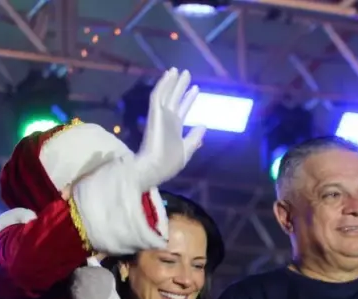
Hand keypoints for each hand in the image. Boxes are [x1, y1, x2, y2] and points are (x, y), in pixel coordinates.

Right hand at [134, 68, 205, 190]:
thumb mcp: (186, 151)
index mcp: (175, 128)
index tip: (195, 89)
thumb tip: (204, 125)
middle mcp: (168, 119)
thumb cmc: (169, 164)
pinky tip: (169, 74)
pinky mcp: (155, 113)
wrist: (154, 169)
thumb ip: (194, 138)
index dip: (189, 99)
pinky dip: (164, 84)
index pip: (182, 109)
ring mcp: (161, 115)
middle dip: (181, 86)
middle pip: (175, 98)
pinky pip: (159, 95)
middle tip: (187, 73)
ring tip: (177, 69)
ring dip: (172, 81)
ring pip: (167, 93)